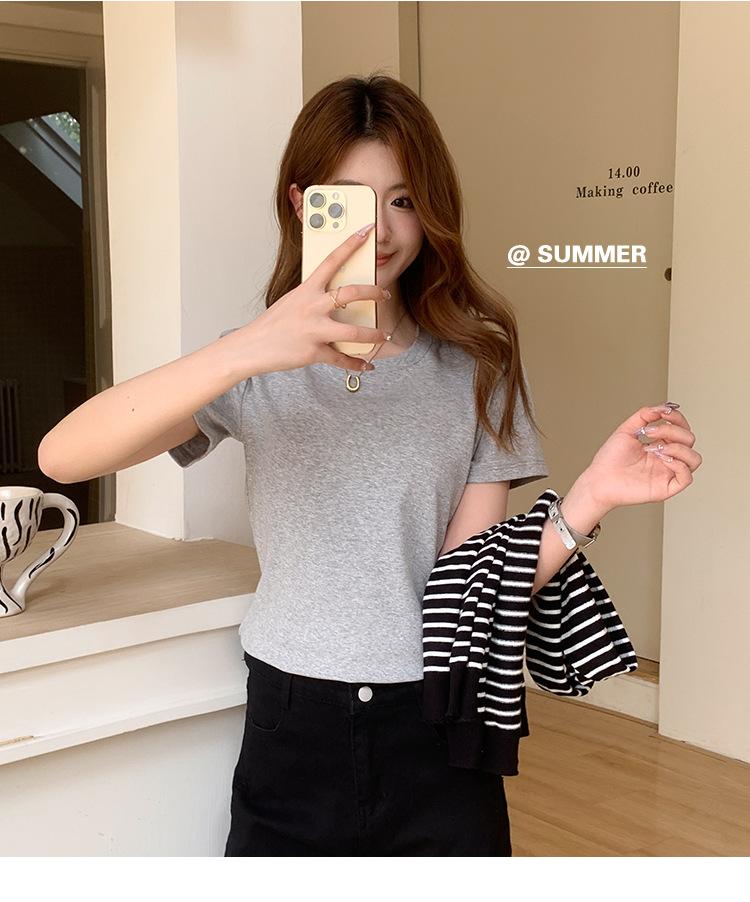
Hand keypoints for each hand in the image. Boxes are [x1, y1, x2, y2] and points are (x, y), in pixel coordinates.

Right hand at [231, 224, 388, 376]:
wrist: (251, 347)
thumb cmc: (271, 325)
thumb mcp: (291, 301)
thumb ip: (313, 298)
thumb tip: (335, 299)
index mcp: (306, 290)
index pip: (332, 260)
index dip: (352, 243)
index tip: (368, 231)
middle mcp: (312, 307)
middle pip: (351, 293)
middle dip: (374, 293)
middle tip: (385, 295)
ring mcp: (314, 330)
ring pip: (353, 332)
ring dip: (374, 334)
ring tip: (383, 335)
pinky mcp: (314, 352)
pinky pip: (341, 359)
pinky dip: (356, 364)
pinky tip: (366, 365)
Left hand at [583, 404, 702, 512]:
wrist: (599, 479)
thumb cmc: (609, 459)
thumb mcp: (626, 430)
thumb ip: (644, 415)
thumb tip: (663, 407)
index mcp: (660, 445)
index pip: (682, 429)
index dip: (677, 418)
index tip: (663, 413)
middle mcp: (667, 458)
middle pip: (689, 440)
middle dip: (672, 431)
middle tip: (649, 433)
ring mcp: (668, 473)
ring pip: (694, 458)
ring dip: (678, 448)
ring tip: (655, 449)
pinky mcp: (666, 488)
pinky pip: (687, 477)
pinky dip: (678, 465)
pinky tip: (661, 459)